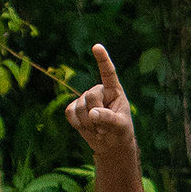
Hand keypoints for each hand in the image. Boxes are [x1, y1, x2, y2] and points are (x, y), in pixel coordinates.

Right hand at [66, 43, 136, 158]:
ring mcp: (84, 98)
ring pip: (79, 107)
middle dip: (96, 116)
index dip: (102, 60)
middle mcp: (98, 91)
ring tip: (98, 130)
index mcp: (114, 90)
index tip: (97, 47)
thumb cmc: (120, 132)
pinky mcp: (74, 108)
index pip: (108, 73)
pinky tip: (86, 128)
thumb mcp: (120, 127)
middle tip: (104, 128)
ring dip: (88, 124)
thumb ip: (109, 119)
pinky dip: (77, 124)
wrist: (110, 144)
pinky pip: (70, 113)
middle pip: (90, 96)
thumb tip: (92, 113)